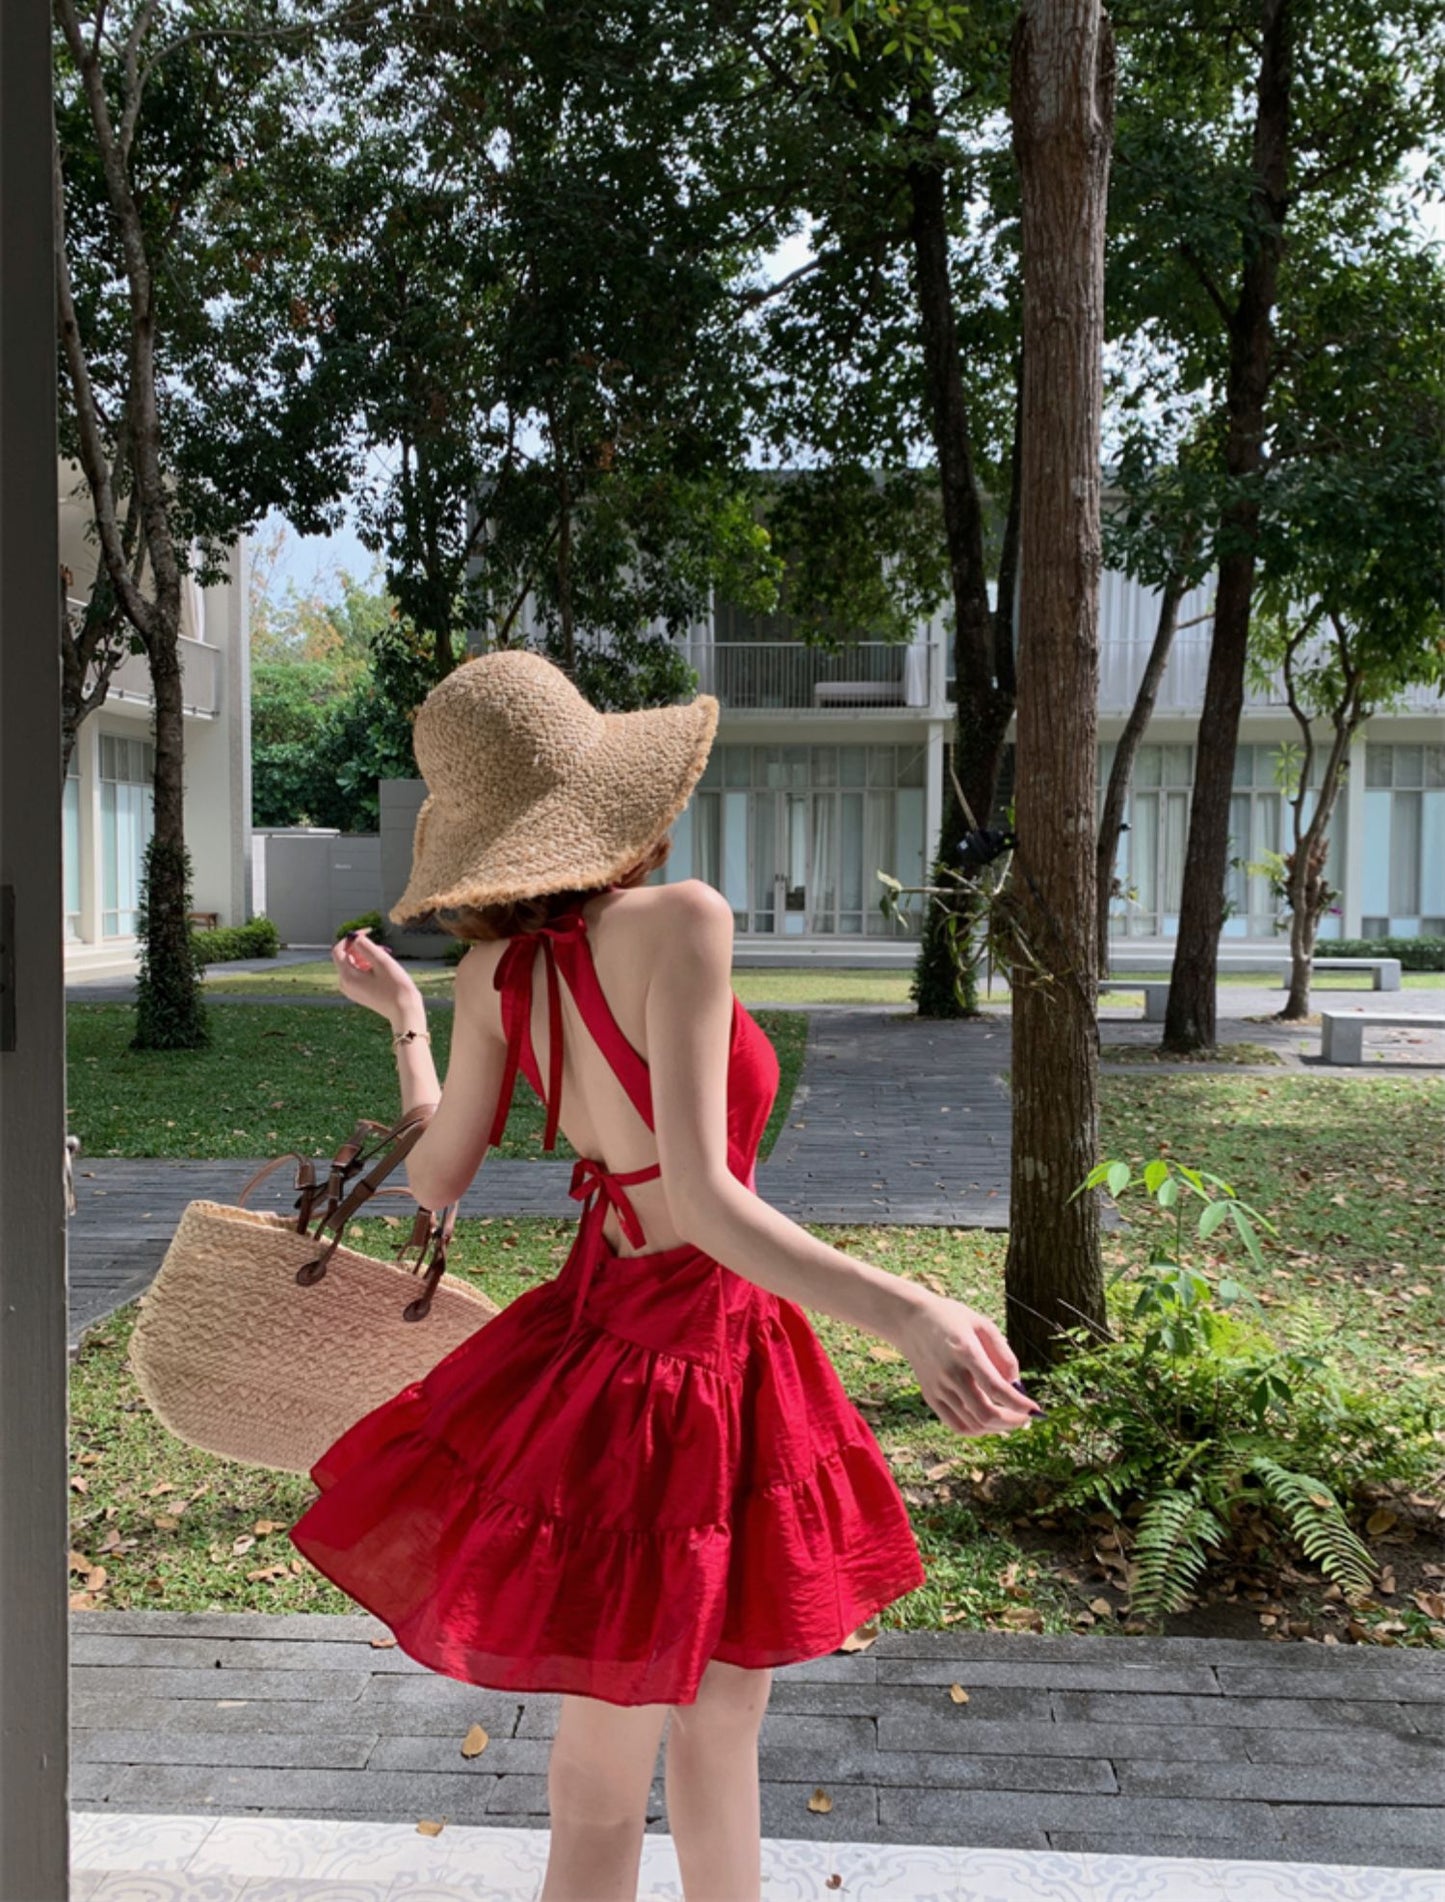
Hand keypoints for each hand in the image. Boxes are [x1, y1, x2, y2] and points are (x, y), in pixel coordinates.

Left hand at [331, 929, 422, 1026]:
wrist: (405, 1011)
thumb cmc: (396, 987)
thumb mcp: (381, 961)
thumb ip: (366, 946)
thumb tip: (355, 938)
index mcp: (347, 976)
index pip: (338, 950)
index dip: (350, 938)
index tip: (367, 932)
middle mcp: (345, 984)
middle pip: (345, 958)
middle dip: (361, 948)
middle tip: (381, 947)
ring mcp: (351, 990)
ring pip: (352, 965)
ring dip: (366, 957)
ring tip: (384, 958)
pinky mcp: (359, 993)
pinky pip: (357, 974)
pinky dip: (367, 967)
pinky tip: (382, 969)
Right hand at [896, 1293, 1043, 1437]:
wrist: (910, 1320)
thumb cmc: (952, 1319)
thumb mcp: (982, 1324)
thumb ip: (1003, 1354)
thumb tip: (1016, 1385)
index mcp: (965, 1351)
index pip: (995, 1388)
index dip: (1019, 1404)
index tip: (1035, 1409)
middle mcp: (949, 1373)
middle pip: (985, 1413)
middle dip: (1012, 1421)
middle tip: (1025, 1417)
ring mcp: (938, 1388)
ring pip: (973, 1425)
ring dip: (997, 1428)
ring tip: (1010, 1418)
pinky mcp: (930, 1397)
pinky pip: (957, 1426)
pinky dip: (978, 1430)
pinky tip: (989, 1421)